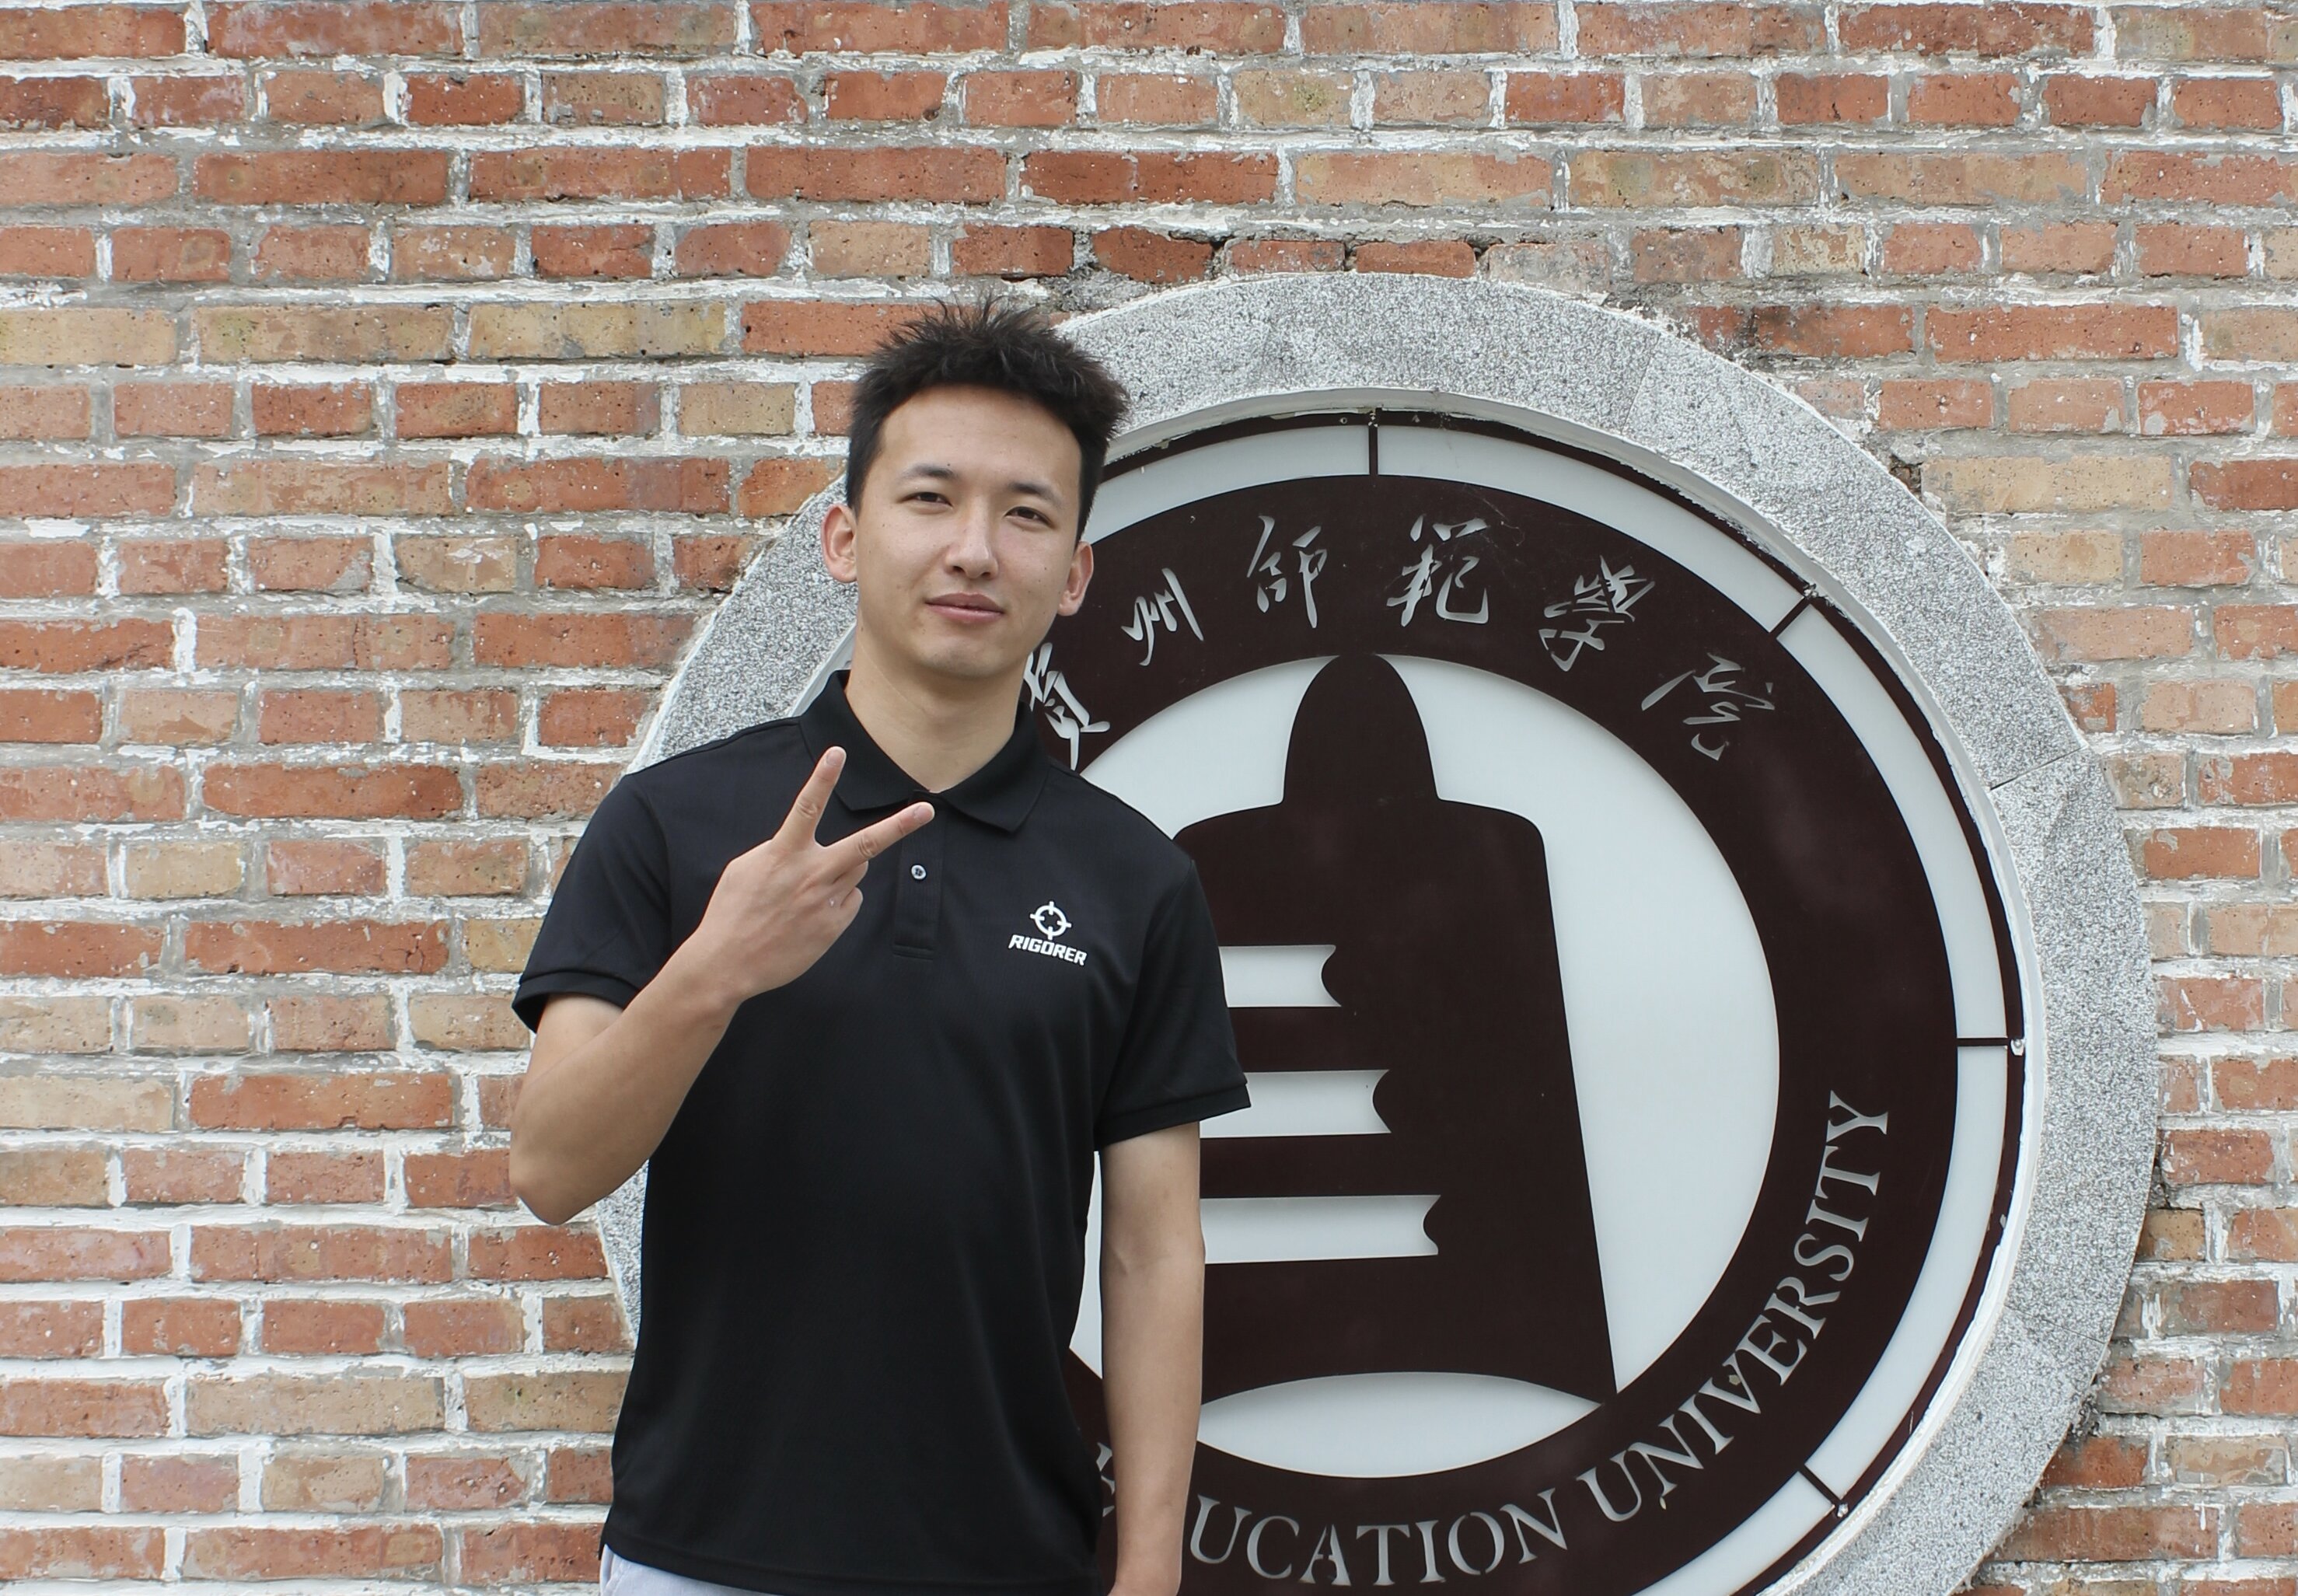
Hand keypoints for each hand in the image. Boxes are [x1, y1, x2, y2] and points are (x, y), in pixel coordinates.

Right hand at [679, 747, 931, 1009]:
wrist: (729, 962)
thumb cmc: (733, 911)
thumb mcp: (747, 868)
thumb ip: (781, 851)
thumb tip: (805, 847)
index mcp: (784, 854)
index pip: (806, 806)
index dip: (822, 778)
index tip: (837, 752)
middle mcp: (810, 875)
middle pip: (865, 844)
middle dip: (899, 825)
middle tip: (927, 809)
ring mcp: (826, 902)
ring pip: (857, 870)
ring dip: (845, 869)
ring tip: (811, 887)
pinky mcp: (834, 926)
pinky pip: (852, 900)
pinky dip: (840, 900)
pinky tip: (811, 913)